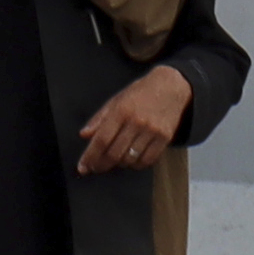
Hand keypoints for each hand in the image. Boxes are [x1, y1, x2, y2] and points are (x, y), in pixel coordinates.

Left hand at [75, 64, 194, 174]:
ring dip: (119, 164)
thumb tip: (84, 135)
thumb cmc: (140, 93)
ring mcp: (152, 131)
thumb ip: (99, 118)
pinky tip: (131, 160)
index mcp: (121, 110)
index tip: (83, 167)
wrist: (170, 87)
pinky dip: (136, 164)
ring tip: (114, 160)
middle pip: (115, 153)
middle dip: (101, 165)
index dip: (90, 156)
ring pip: (130, 159)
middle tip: (95, 167)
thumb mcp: (116, 100)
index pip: (102, 139)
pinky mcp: (165, 138)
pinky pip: (147, 160)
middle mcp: (137, 122)